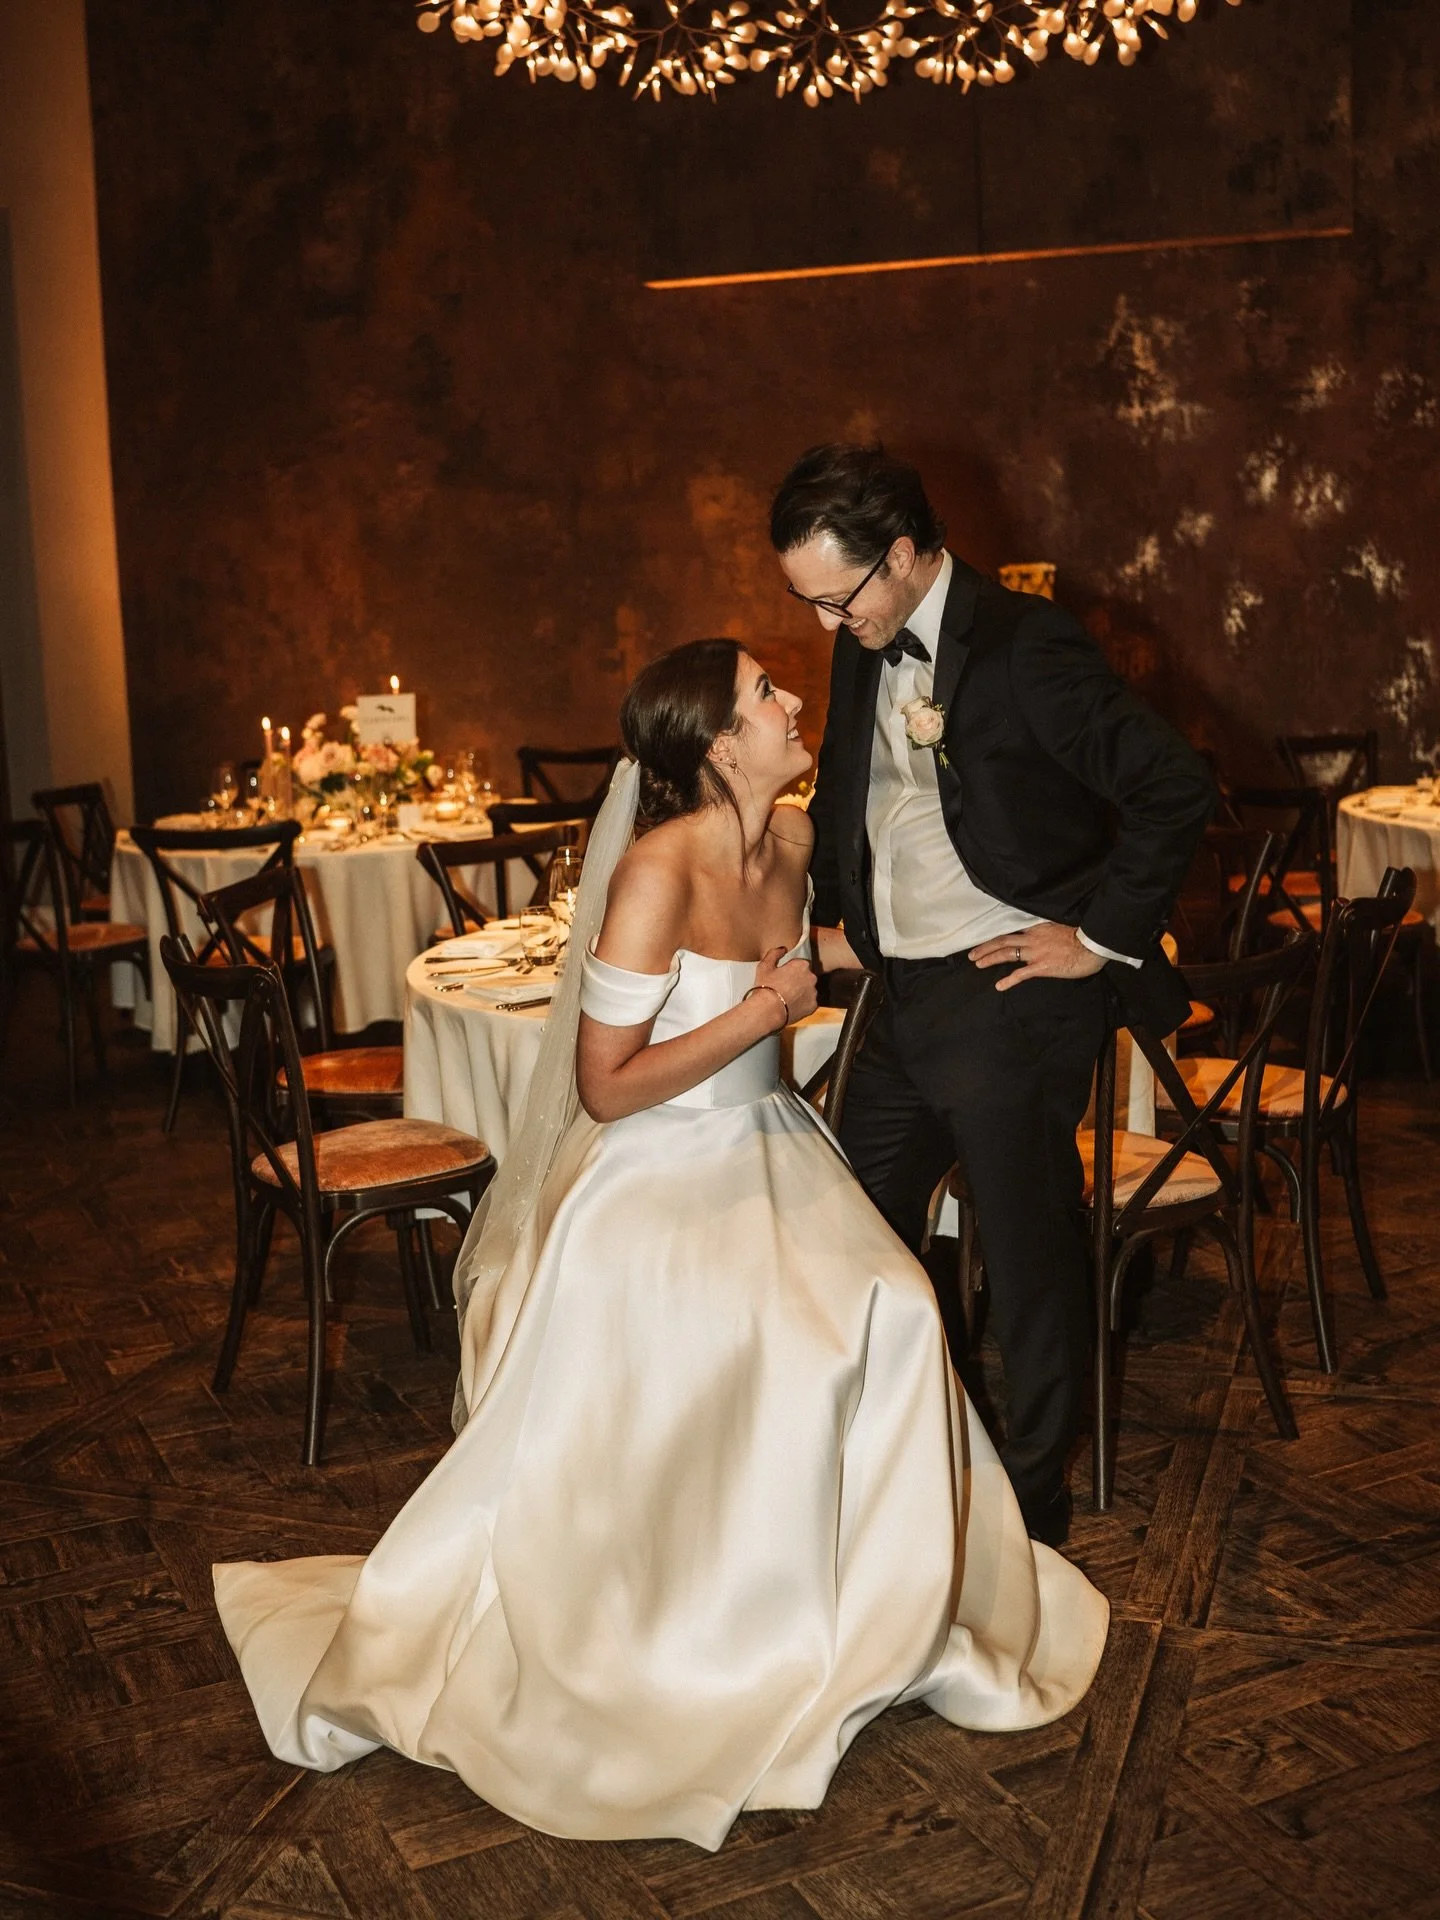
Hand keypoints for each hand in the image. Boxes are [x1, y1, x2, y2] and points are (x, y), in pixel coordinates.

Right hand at [755, 945, 818, 1022]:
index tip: (782, 976)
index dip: (790, 970)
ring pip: (808, 990)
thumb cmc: (765, 987)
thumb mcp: (764, 965)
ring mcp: (813, 992)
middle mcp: (811, 977)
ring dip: (801, 992)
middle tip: (784, 988)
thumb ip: (775, 953)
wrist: (768, 1011)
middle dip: (797, 981)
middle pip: (806, 977)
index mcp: (802, 965)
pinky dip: (802, 1004)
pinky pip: (809, 1003)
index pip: (800, 964)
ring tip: (786, 998)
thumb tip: (783, 949)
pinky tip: (790, 1006)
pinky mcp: (813, 1006)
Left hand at [970, 923, 1106, 991]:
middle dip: (985, 947)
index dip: (996, 936)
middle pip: (1003, 941)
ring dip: (990, 958)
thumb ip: (1046, 932)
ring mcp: (1036, 952)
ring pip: (1007, 953)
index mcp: (1037, 928)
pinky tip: (999, 986)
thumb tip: (1040, 936)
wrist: (1092, 946)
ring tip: (977, 964)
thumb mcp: (1059, 929)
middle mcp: (1032, 938)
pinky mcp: (1041, 967)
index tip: (985, 939)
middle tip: (972, 954)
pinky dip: (1008, 980)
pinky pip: (1020, 974)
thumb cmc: (1081, 938)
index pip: (1011, 930)